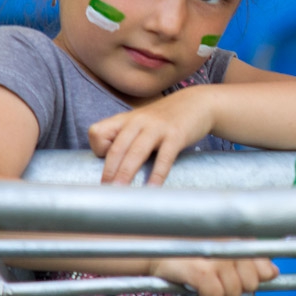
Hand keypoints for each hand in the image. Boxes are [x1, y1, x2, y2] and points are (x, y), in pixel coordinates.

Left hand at [89, 88, 211, 184]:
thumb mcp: (141, 124)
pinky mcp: (176, 135)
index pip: (98, 132)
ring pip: (136, 152)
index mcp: (125, 120)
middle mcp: (138, 121)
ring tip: (120, 191)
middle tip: (105, 191)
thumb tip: (114, 173)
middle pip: (116, 147)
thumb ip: (127, 141)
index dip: (98, 150)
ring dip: (126, 173)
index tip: (105, 165)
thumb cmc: (165, 120)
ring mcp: (157, 127)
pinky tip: (153, 187)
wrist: (197, 103)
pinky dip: (157, 174)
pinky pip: (164, 157)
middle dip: (109, 171)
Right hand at [149, 255, 277, 295]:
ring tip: (206, 282)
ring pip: (233, 293)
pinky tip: (197, 288)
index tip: (241, 277)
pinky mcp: (199, 272)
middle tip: (218, 280)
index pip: (264, 267)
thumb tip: (272, 272)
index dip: (254, 277)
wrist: (153, 243)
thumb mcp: (223, 247)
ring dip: (218, 293)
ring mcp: (216, 259)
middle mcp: (230, 246)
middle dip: (236, 287)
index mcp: (238, 238)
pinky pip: (214, 295)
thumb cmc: (188, 246)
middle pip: (251, 284)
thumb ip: (250, 259)